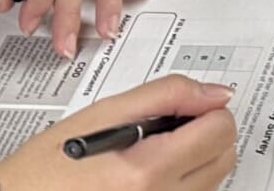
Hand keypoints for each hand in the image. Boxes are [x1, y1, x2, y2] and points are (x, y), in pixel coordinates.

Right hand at [0, 75, 236, 190]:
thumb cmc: (50, 165)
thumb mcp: (104, 113)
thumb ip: (167, 95)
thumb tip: (215, 93)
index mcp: (146, 171)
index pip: (219, 131)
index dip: (206, 110)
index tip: (183, 107)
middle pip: (223, 157)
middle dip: (205, 132)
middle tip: (166, 125)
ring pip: (212, 180)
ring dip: (195, 157)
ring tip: (151, 149)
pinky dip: (182, 181)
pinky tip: (149, 171)